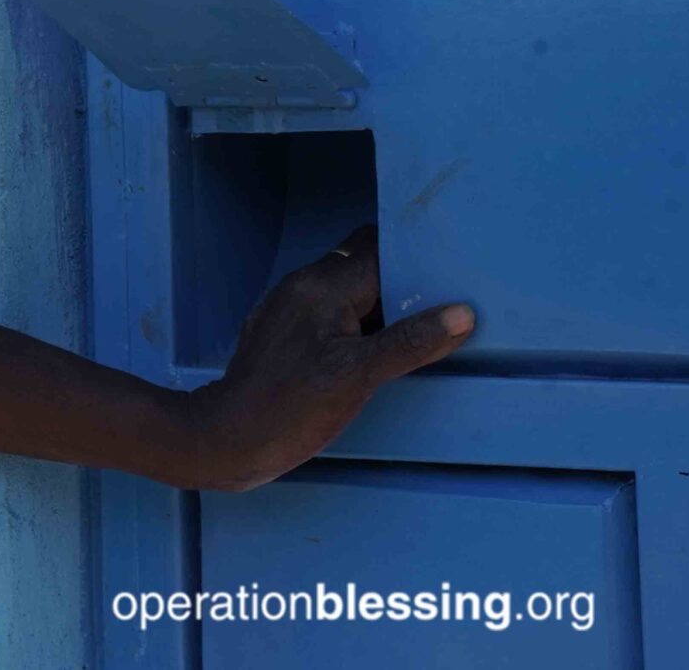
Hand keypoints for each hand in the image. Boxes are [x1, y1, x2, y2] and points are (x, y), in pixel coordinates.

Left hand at [175, 224, 473, 490]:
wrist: (228, 438)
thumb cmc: (292, 406)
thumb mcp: (360, 376)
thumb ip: (411, 342)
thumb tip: (461, 312)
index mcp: (322, 286)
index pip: (376, 249)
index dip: (414, 257)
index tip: (452, 271)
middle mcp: (303, 287)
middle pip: (363, 266)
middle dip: (402, 282)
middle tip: (446, 305)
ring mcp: (290, 310)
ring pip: (348, 292)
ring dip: (383, 307)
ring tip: (424, 330)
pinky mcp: (286, 334)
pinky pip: (332, 315)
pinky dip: (360, 326)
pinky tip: (382, 353)